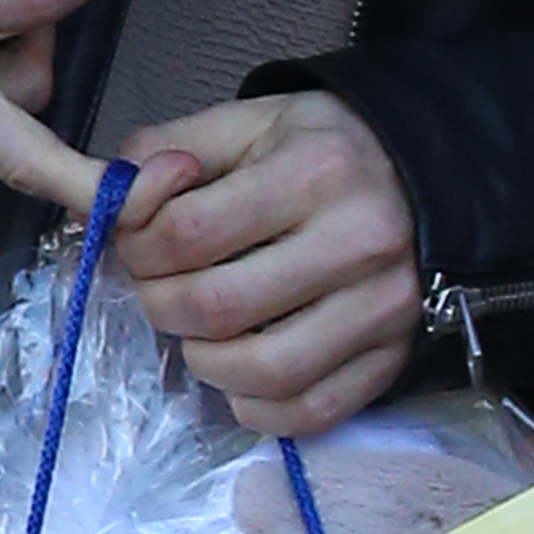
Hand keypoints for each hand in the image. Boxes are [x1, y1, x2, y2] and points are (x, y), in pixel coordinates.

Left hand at [110, 86, 422, 432]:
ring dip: (205, 362)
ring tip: (201, 331)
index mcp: (315, 172)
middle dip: (161, 305)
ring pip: (262, 371)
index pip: (187, 234)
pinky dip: (257, 407)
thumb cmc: (324, 150)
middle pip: (215, 308)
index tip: (140, 244)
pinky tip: (241, 374)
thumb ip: (167, 150)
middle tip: (161, 289)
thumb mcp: (248, 123)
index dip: (138, 248)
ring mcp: (384, 307)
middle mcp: (358, 242)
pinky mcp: (395, 355)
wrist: (426, 173)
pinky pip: (309, 411)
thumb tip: (107, 198)